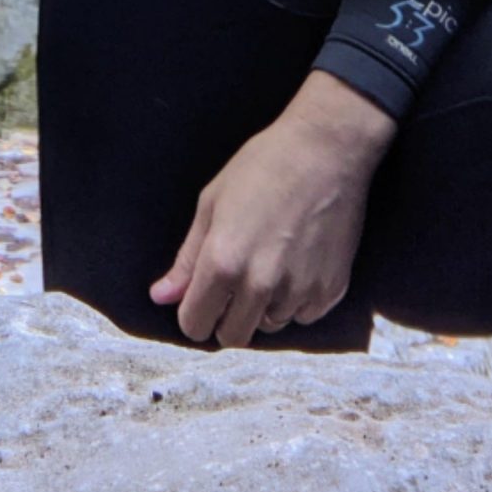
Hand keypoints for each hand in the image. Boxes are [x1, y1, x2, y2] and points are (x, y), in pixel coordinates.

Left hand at [151, 71, 397, 347]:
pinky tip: (295, 264)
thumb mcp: (210, 206)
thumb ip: (186, 260)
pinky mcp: (331, 291)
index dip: (192, 315)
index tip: (198, 301)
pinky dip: (294, 300)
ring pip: (269, 326)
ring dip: (261, 308)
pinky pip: (302, 315)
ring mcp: (299, 292)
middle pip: (233, 336)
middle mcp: (261, 286)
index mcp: (222, 263)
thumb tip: (161, 297)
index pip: (196, 324)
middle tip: (230, 287)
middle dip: (224, 319)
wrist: (325, 154)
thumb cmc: (260, 169)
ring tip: (267, 263)